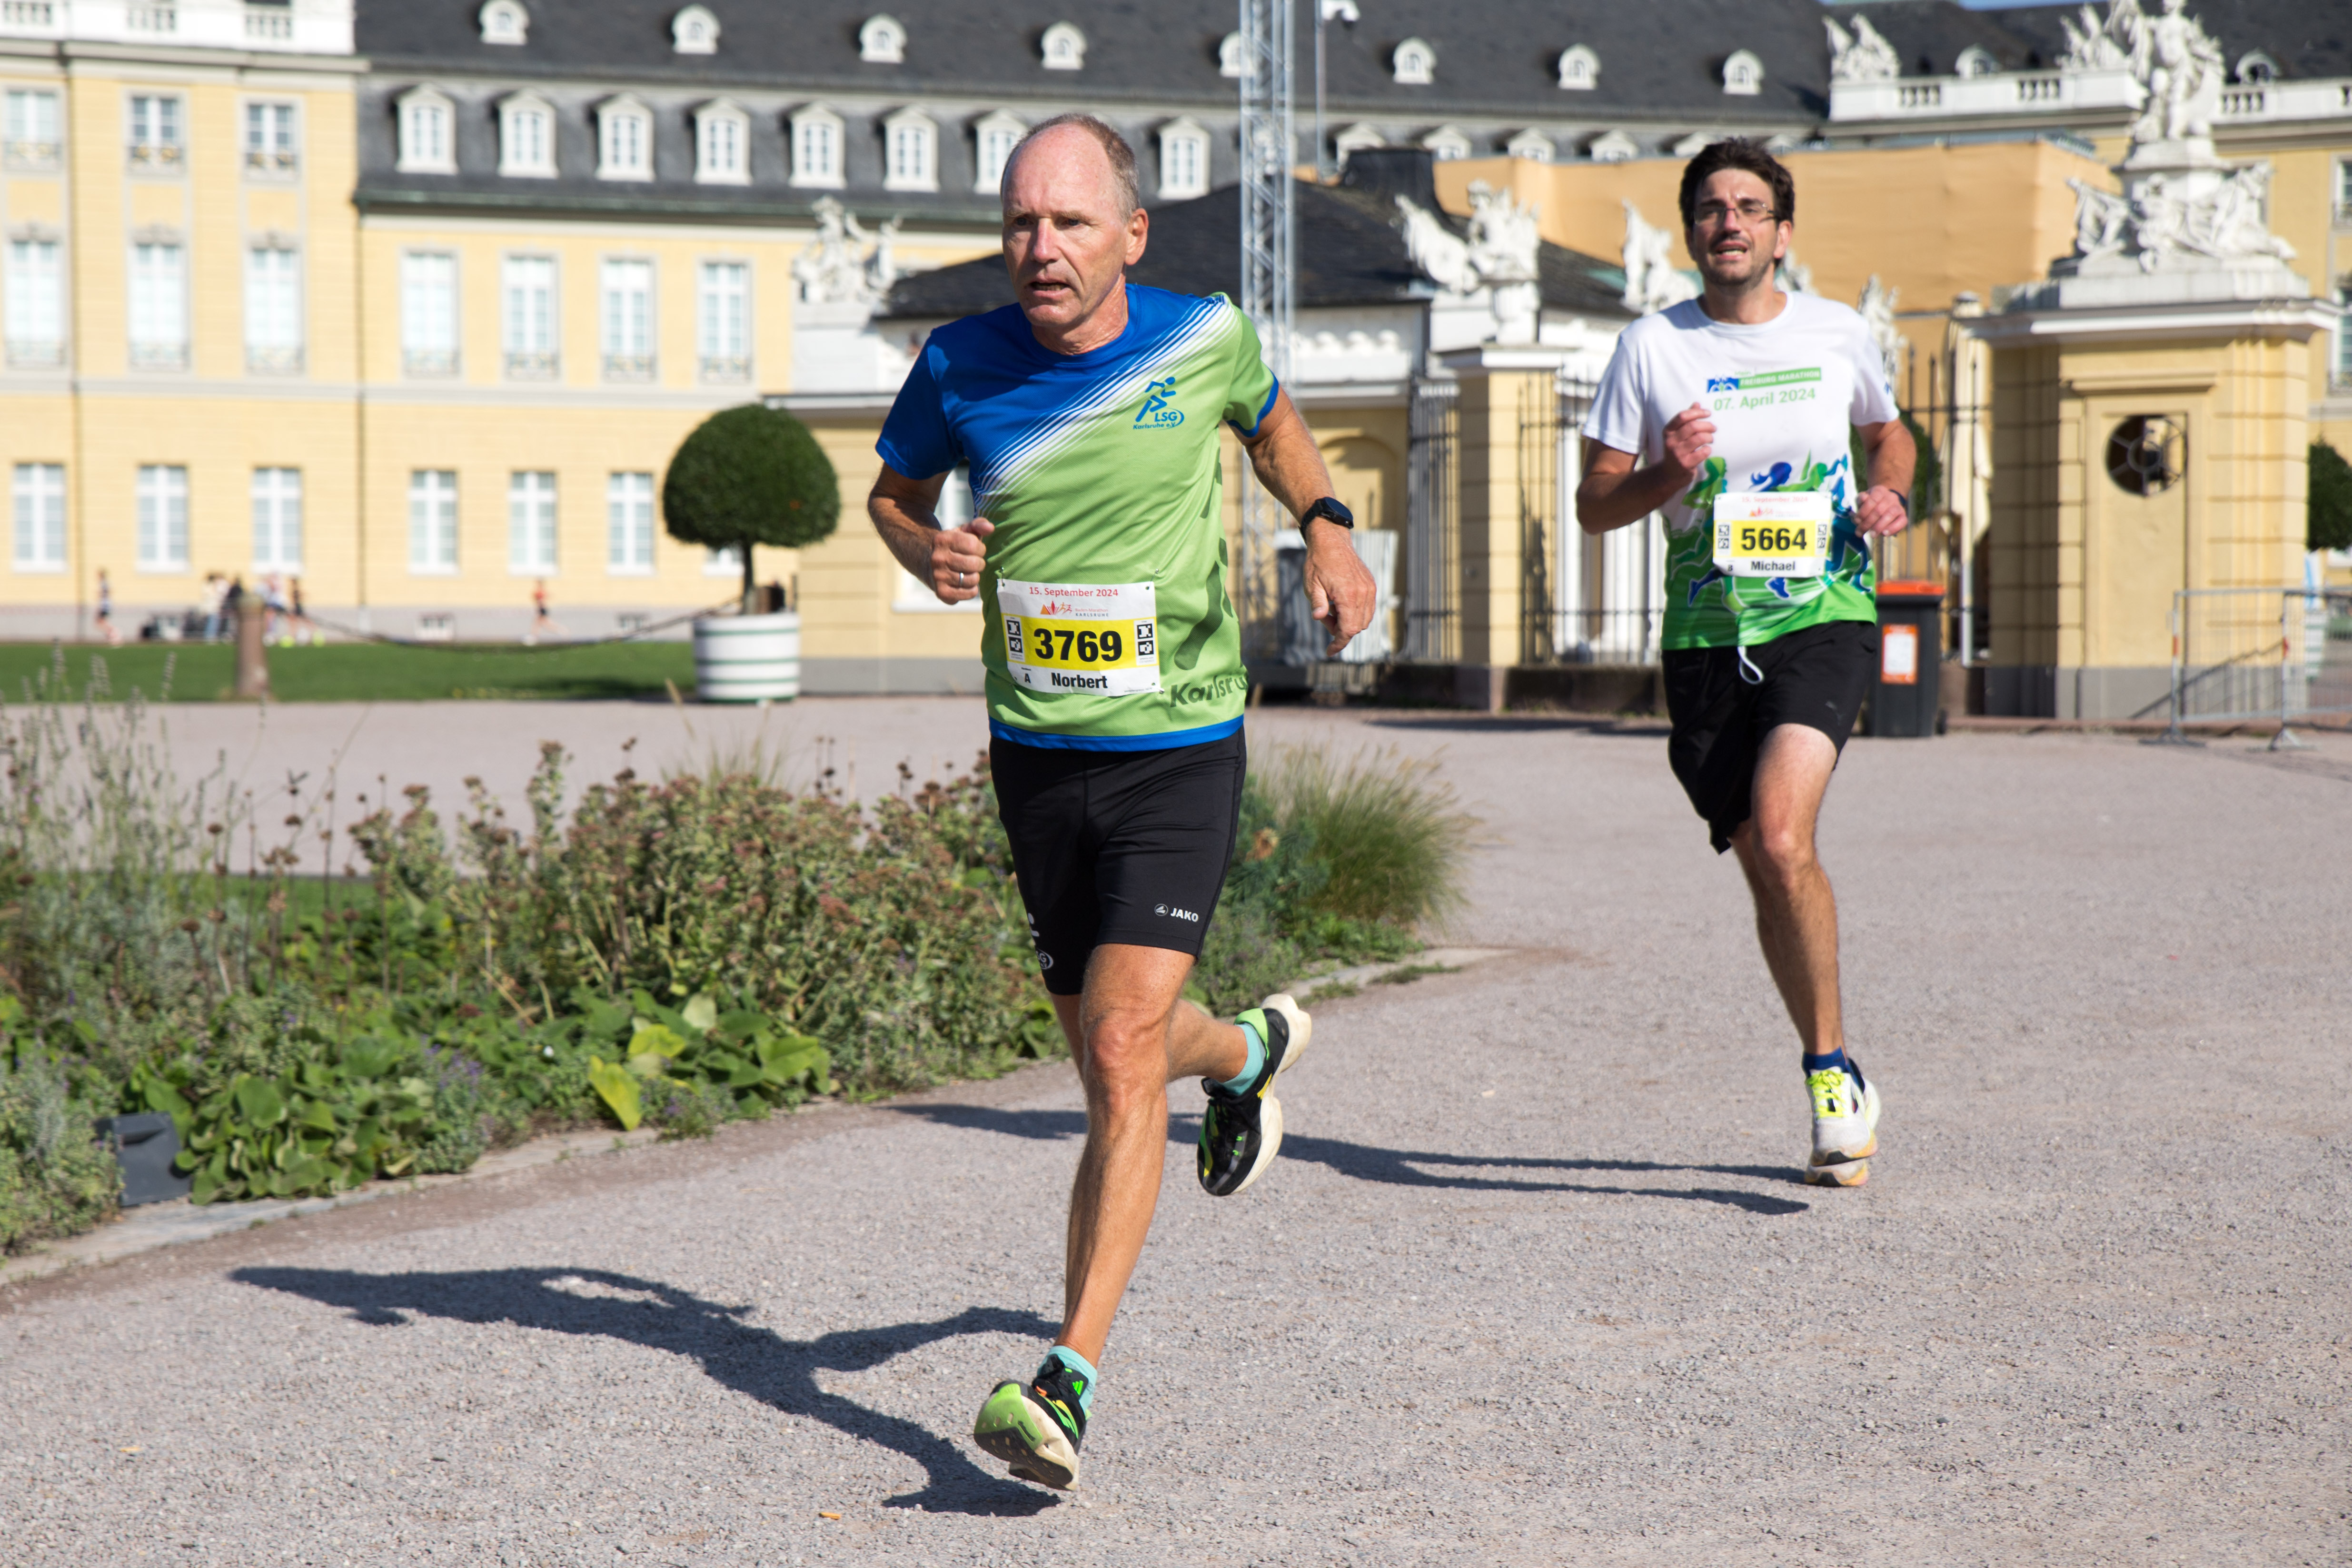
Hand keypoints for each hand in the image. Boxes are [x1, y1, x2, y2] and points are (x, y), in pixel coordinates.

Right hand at [931, 518, 993, 602]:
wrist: (928, 564)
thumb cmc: (953, 547)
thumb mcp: (963, 532)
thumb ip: (978, 525)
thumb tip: (990, 528)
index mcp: (943, 539)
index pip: (973, 544)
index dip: (980, 548)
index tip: (975, 550)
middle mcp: (938, 558)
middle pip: (974, 563)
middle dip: (979, 563)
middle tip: (972, 562)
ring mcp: (938, 576)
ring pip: (973, 579)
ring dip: (975, 576)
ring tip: (968, 572)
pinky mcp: (941, 592)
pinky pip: (969, 593)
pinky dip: (972, 590)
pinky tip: (965, 583)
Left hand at [1302, 520, 1376, 655]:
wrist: (1331, 541)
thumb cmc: (1318, 563)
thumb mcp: (1312, 585)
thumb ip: (1318, 603)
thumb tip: (1318, 618)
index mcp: (1348, 595)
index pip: (1348, 630)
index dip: (1339, 643)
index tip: (1329, 651)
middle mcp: (1362, 593)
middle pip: (1357, 627)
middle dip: (1341, 630)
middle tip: (1325, 617)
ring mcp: (1369, 589)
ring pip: (1364, 619)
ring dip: (1349, 622)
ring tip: (1332, 608)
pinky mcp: (1370, 585)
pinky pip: (1368, 608)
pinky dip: (1355, 613)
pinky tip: (1340, 603)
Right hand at [1661, 402, 1714, 483]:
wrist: (1670, 474)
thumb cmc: (1677, 450)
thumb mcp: (1677, 434)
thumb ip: (1686, 420)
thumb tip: (1697, 404)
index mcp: (1668, 431)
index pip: (1682, 416)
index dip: (1697, 412)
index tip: (1708, 413)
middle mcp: (1671, 441)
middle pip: (1693, 426)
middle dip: (1707, 425)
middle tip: (1714, 428)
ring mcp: (1678, 453)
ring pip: (1699, 438)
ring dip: (1709, 437)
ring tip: (1711, 439)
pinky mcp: (1685, 464)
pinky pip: (1702, 452)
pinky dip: (1708, 449)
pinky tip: (1707, 450)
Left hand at [1855, 486, 1908, 536]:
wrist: (1886, 502)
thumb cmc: (1871, 503)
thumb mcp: (1863, 499)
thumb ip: (1861, 500)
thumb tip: (1863, 498)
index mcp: (1879, 491)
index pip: (1872, 500)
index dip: (1863, 512)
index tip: (1856, 521)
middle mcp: (1890, 497)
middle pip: (1879, 510)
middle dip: (1868, 523)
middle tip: (1860, 532)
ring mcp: (1898, 506)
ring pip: (1890, 515)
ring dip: (1879, 526)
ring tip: (1871, 535)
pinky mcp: (1903, 515)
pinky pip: (1902, 522)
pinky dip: (1893, 528)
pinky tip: (1884, 534)